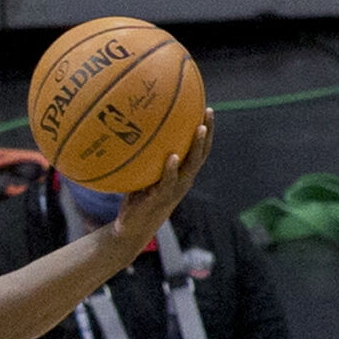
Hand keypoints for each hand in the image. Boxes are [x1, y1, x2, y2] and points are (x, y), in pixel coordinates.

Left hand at [114, 110, 214, 246]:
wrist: (130, 229)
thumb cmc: (137, 200)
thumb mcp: (142, 176)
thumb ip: (144, 159)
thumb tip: (131, 131)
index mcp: (182, 175)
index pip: (199, 150)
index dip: (206, 131)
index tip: (207, 110)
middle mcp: (183, 181)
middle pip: (201, 154)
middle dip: (207, 133)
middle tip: (208, 112)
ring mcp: (174, 190)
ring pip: (191, 166)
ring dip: (196, 147)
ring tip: (199, 130)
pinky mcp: (160, 199)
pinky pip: (168, 182)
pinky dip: (171, 170)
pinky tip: (172, 157)